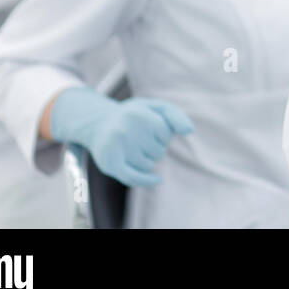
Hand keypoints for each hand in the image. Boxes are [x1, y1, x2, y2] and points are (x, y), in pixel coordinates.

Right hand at [48, 87, 193, 187]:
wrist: (98, 124)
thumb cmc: (135, 115)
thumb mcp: (156, 108)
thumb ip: (176, 116)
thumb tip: (189, 131)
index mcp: (138, 113)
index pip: (167, 134)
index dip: (165, 134)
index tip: (155, 129)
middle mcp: (125, 129)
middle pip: (159, 151)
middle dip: (156, 147)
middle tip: (142, 138)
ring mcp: (116, 148)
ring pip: (148, 165)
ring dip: (148, 160)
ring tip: (135, 147)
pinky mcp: (109, 164)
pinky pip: (134, 178)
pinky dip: (147, 181)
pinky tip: (157, 180)